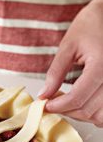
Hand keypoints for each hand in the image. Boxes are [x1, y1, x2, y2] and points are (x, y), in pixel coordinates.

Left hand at [39, 0, 102, 126]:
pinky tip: (83, 103)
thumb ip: (56, 72)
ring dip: (82, 114)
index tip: (45, 105)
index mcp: (101, 66)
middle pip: (89, 110)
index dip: (59, 106)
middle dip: (67, 111)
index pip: (78, 98)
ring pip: (101, 115)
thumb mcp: (68, 46)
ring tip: (67, 103)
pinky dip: (96, 113)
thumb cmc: (89, 26)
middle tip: (53, 103)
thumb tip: (44, 95)